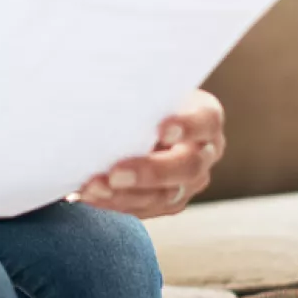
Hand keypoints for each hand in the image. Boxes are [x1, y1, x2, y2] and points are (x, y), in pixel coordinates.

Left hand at [74, 90, 224, 218]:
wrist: (138, 118)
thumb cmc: (141, 95)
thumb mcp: (146, 87)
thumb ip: (137, 92)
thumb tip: (100, 92)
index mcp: (206, 117)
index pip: (205, 121)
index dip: (187, 127)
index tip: (162, 129)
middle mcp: (205, 153)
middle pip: (187, 167)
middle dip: (150, 172)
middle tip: (115, 173)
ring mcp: (190, 182)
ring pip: (165, 196)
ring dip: (125, 194)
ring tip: (93, 188)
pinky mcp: (169, 202)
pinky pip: (145, 209)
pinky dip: (116, 203)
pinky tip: (91, 195)